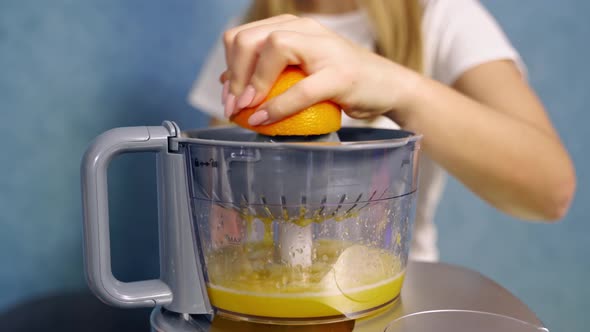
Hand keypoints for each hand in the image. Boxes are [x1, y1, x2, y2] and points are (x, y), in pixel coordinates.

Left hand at [221, 14, 419, 124]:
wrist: (386, 87)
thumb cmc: (340, 81)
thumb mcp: (298, 72)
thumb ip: (266, 72)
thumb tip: (227, 82)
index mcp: (292, 26)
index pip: (243, 36)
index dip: (229, 67)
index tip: (229, 96)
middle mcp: (306, 29)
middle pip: (250, 38)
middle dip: (234, 75)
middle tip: (233, 106)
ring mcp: (324, 48)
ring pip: (273, 47)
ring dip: (251, 84)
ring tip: (246, 109)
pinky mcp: (340, 73)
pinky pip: (300, 89)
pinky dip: (277, 107)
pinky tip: (263, 119)